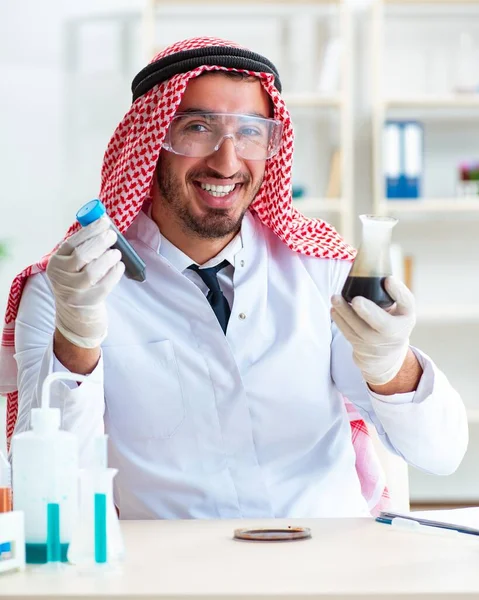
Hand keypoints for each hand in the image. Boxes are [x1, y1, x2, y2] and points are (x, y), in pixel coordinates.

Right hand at [46, 217, 124, 348]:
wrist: (75, 315)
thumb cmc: (78, 283)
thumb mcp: (72, 266)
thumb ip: (83, 248)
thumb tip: (103, 225)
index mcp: (56, 263)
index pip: (71, 243)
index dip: (89, 231)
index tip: (104, 222)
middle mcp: (61, 277)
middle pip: (82, 256)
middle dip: (100, 242)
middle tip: (113, 235)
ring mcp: (74, 291)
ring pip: (93, 271)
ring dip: (108, 258)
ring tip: (117, 253)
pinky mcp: (88, 302)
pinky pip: (105, 285)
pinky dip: (114, 273)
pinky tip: (119, 266)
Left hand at [331, 276, 415, 385]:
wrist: (386, 352)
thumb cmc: (394, 321)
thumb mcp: (403, 310)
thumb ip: (398, 294)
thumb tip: (385, 278)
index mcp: (404, 319)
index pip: (406, 304)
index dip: (398, 292)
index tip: (388, 279)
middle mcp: (391, 334)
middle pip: (382, 324)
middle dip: (368, 311)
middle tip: (356, 300)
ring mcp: (373, 342)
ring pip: (358, 329)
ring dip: (345, 313)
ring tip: (336, 298)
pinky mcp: (358, 345)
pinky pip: (347, 333)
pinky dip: (339, 320)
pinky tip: (334, 309)